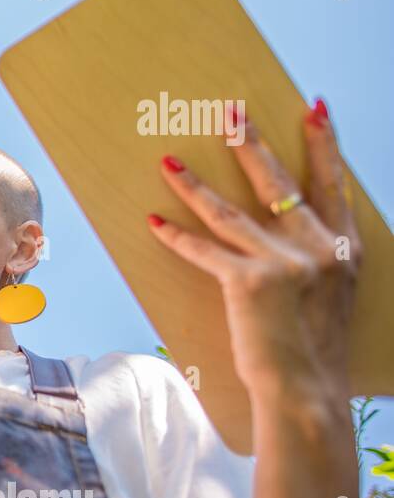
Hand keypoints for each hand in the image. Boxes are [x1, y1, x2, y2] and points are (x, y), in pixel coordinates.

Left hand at [146, 100, 360, 406]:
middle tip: (230, 110)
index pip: (331, 183)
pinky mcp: (250, 282)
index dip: (323, 144)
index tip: (312, 108)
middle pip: (276, 183)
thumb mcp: (332, 294)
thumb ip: (318, 258)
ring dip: (193, 183)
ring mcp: (284, 262)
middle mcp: (319, 247)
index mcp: (344, 247)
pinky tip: (154, 220)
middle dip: (250, 143)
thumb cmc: (314, 347)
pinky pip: (203, 251)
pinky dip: (176, 236)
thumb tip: (289, 229)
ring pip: (227, 211)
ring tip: (169, 159)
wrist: (307, 389)